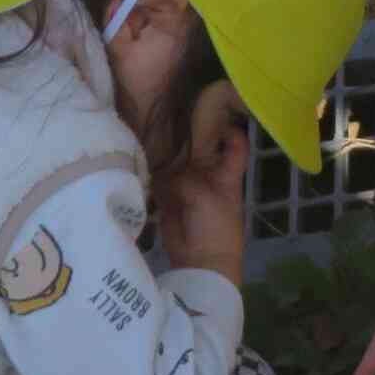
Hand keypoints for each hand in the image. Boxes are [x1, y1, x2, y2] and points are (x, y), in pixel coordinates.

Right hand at [157, 84, 249, 283]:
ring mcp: (187, 186)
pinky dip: (151, 171)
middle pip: (199, 149)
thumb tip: (163, 175)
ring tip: (148, 130)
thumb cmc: (215, 227)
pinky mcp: (168, 197)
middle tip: (167, 113)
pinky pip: (159, 180)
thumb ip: (186, 180)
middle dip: (187, 135)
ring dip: (166, 152)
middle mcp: (207, 175)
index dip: (230, 130)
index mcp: (227, 174)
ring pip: (176, 162)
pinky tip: (139, 155)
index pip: (235, 146)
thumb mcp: (206, 198)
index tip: (214, 113)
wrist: (200, 261)